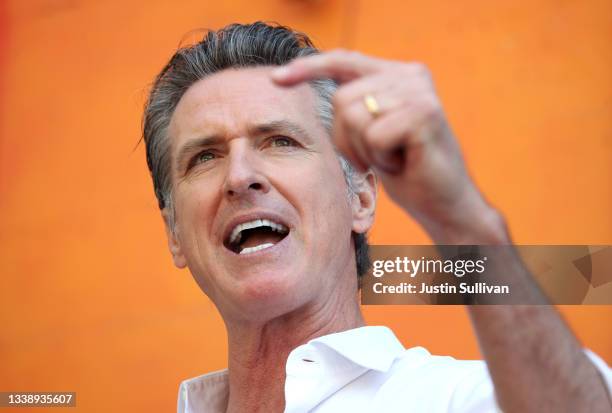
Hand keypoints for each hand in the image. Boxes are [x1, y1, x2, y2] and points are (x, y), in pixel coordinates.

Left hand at [272, 50, 504, 243]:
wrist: (443, 204)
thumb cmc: (405, 171)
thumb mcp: (370, 133)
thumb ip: (352, 106)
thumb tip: (308, 88)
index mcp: (397, 74)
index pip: (344, 61)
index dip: (309, 68)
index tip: (276, 79)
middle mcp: (410, 75)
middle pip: (342, 99)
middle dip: (348, 138)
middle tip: (379, 155)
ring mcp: (419, 91)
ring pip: (354, 116)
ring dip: (366, 150)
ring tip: (395, 156)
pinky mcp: (425, 113)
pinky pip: (373, 136)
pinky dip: (381, 158)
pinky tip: (405, 162)